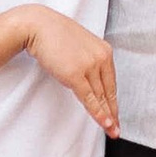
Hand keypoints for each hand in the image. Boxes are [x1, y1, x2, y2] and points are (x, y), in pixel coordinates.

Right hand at [25, 6, 118, 135]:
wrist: (38, 26)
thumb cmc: (54, 34)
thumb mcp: (79, 46)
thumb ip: (88, 60)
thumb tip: (89, 78)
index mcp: (104, 50)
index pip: (111, 81)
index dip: (113, 100)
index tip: (115, 113)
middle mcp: (101, 58)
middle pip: (109, 91)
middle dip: (113, 112)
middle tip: (116, 127)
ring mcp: (90, 66)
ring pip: (101, 97)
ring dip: (107, 117)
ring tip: (111, 130)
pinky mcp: (76, 75)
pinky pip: (90, 98)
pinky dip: (98, 113)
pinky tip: (104, 123)